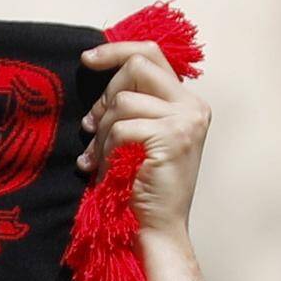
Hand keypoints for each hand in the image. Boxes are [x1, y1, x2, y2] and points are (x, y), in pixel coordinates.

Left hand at [80, 36, 212, 243]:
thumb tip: (98, 71)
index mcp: (186, 102)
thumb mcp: (137, 136)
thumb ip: (131, 105)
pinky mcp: (172, 137)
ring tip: (98, 158)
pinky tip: (101, 170)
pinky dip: (104, 149)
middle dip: (105, 95)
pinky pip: (121, 127)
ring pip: (123, 101)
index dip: (117, 51)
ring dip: (102, 132)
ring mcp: (186, 120)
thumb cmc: (138, 187)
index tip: (87, 59)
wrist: (155, 230)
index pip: (152, 55)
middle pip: (137, 67)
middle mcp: (192, 106)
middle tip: (91, 128)